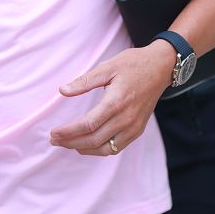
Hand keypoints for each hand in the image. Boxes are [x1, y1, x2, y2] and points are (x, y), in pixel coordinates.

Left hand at [49, 42, 173, 155]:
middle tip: (54, 140)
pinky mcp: (138, 130)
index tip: (54, 132)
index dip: (68, 131)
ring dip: (84, 149)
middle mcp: (126, 119)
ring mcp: (134, 127)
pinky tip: (87, 144)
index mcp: (116, 102)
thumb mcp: (107, 66)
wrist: (161, 67)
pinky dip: (100, 149)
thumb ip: (84, 81)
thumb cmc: (133, 64)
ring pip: (105, 149)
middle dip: (71, 142)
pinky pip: (116, 147)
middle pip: (94, 139)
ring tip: (67, 144)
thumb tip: (62, 90)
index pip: (88, 124)